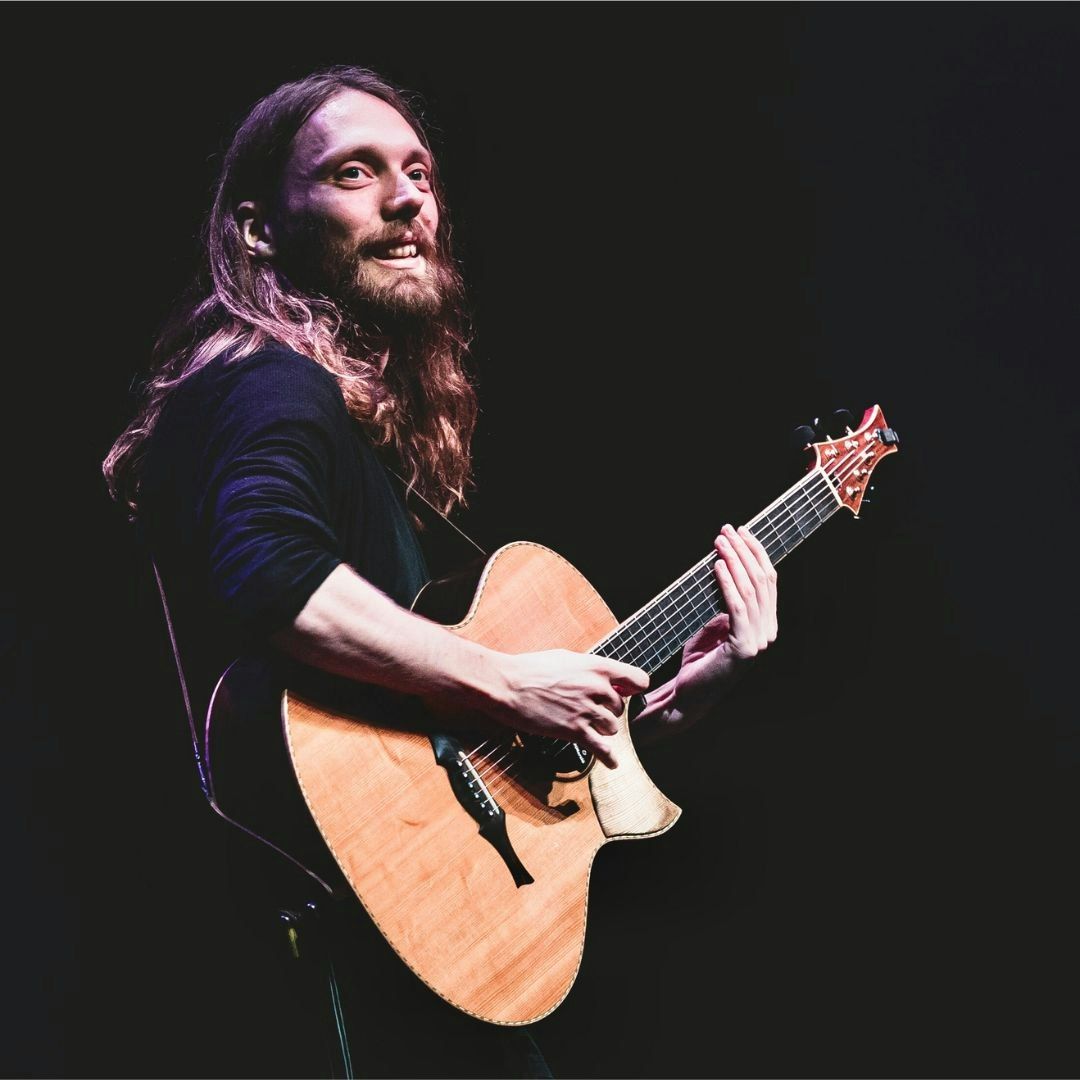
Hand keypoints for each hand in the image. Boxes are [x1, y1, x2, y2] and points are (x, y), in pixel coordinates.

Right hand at [488, 650, 648, 768]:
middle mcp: (596, 688)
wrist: (507, 684)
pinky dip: (609, 758)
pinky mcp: (574, 730)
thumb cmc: (531, 668)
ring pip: (612, 728)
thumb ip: (590, 668)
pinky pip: (602, 749)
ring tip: (588, 727)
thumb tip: (605, 675)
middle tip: (591, 710)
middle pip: (620, 707)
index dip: (634, 687)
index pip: (637, 679)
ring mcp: (586, 711)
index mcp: (596, 667)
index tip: (629, 693)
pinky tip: (612, 763)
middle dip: (608, 710)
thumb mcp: (566, 658)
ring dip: (602, 729)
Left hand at [674, 524, 777, 714]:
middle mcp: (767, 632)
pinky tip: (716, 566)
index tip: (740, 531)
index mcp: (766, 625)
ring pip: (750, 590)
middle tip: (726, 530)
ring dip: (734, 561)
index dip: (755, 553)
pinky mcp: (743, 649)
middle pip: (761, 581)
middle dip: (744, 551)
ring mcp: (758, 641)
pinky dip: (727, 583)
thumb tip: (723, 565)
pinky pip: (736, 607)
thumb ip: (726, 602)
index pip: (768, 580)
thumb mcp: (715, 624)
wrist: (689, 696)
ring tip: (719, 542)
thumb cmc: (699, 660)